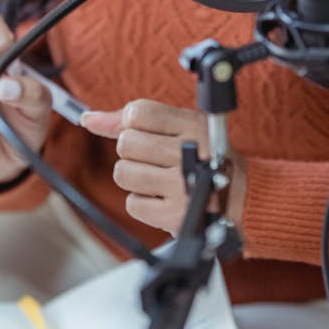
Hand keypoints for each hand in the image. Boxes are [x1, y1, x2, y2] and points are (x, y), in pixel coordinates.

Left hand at [81, 99, 246, 236]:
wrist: (240, 198)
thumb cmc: (204, 155)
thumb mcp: (181, 126)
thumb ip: (132, 118)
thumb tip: (88, 118)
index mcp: (192, 125)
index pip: (138, 112)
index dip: (133, 123)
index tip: (148, 132)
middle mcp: (188, 153)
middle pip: (126, 143)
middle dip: (134, 152)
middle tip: (156, 157)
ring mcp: (181, 186)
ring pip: (123, 173)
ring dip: (135, 177)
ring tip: (158, 176)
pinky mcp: (174, 215)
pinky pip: (132, 204)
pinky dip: (143, 202)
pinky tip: (162, 196)